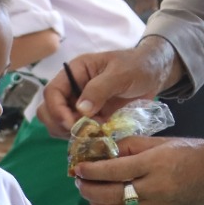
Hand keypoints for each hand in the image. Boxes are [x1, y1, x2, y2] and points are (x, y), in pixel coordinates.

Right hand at [37, 37, 180, 135]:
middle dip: (60, 124)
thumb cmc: (138, 66)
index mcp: (75, 72)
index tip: (72, 124)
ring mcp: (80, 104)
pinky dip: (83, 138)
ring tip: (92, 134)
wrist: (155, 73)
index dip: (57, 110)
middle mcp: (72, 88)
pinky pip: (77, 131)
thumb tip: (80, 110)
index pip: (51, 92)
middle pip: (48, 110)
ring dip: (70, 134)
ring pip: (59, 123)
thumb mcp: (121, 74)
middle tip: (81, 132)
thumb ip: (100, 89)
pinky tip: (98, 138)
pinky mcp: (91, 117)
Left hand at [73, 135, 203, 204]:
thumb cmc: (195, 152)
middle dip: (89, 188)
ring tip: (88, 190)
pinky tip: (106, 201)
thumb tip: (105, 150)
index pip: (113, 171)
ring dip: (97, 203)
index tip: (78, 167)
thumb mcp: (162, 142)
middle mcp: (154, 190)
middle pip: (111, 195)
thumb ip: (132, 146)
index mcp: (155, 165)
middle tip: (78, 179)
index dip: (91, 171)